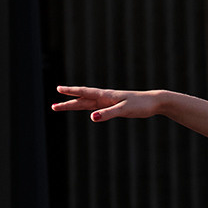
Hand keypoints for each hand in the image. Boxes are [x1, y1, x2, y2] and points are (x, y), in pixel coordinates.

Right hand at [53, 85, 167, 120]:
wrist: (154, 102)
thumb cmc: (141, 105)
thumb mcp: (124, 110)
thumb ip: (108, 114)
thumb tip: (92, 117)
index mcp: (106, 96)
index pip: (85, 93)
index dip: (71, 91)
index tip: (58, 89)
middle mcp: (105, 98)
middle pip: (82, 100)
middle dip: (67, 103)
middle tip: (52, 106)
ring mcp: (109, 102)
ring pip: (88, 104)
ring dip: (75, 105)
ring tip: (61, 107)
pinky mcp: (114, 107)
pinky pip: (97, 107)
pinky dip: (88, 108)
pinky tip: (85, 110)